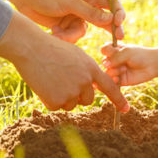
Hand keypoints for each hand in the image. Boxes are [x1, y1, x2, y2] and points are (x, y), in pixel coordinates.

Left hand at [0, 0, 124, 42]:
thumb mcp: (70, 2)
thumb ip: (90, 12)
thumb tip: (111, 19)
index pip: (111, 2)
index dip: (118, 13)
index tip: (119, 24)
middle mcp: (86, 2)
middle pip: (103, 18)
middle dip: (107, 29)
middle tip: (117, 40)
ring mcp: (76, 14)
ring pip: (85, 30)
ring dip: (72, 34)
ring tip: (59, 33)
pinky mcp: (66, 24)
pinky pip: (73, 34)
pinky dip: (64, 36)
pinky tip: (53, 32)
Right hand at [0, 13, 129, 111]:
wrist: (31, 48)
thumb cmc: (51, 48)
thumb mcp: (75, 55)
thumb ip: (86, 71)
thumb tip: (89, 88)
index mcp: (91, 68)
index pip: (110, 87)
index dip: (119, 100)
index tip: (126, 109)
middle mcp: (84, 82)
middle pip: (87, 99)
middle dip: (77, 95)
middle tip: (62, 80)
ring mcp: (71, 92)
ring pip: (71, 104)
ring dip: (62, 97)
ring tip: (51, 78)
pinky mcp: (56, 101)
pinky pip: (56, 106)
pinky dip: (49, 99)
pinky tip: (44, 84)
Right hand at [99, 44, 157, 85]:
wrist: (152, 65)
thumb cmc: (140, 55)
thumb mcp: (127, 52)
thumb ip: (115, 57)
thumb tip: (104, 64)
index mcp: (115, 50)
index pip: (104, 49)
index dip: (107, 51)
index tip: (116, 51)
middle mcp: (114, 60)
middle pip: (104, 62)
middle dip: (112, 62)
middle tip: (123, 62)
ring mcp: (116, 70)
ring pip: (107, 72)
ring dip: (114, 71)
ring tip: (124, 69)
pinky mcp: (120, 80)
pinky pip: (112, 81)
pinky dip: (113, 80)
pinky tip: (118, 79)